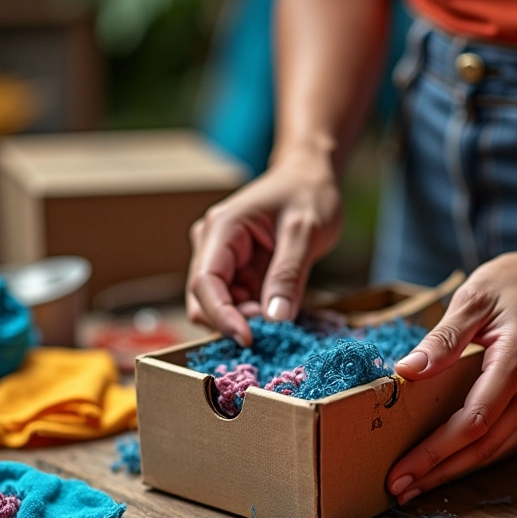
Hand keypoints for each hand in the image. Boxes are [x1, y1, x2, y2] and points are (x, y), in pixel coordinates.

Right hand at [186, 148, 341, 343]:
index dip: (221, 317)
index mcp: (222, 229)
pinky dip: (256, 315)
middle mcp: (212, 245)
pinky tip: (281, 309)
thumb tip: (276, 319)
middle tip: (275, 328)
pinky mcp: (238, 273)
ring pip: (221, 307)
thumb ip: (289, 274)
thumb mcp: (306, 231)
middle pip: (206, 300)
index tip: (248, 340)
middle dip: (235, 321)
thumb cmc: (309, 194)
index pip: (205, 282)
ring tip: (282, 313)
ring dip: (246, 320)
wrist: (311, 177)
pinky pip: (239, 304)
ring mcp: (223, 260)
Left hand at [387, 244, 516, 503]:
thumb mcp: (477, 296)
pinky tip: (452, 459)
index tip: (401, 471)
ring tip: (419, 482)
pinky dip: (478, 452)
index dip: (434, 452)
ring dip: (457, 469)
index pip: (472, 421)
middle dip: (440, 471)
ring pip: (497, 447)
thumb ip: (444, 337)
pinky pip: (508, 435)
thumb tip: (407, 370)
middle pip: (483, 446)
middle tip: (401, 489)